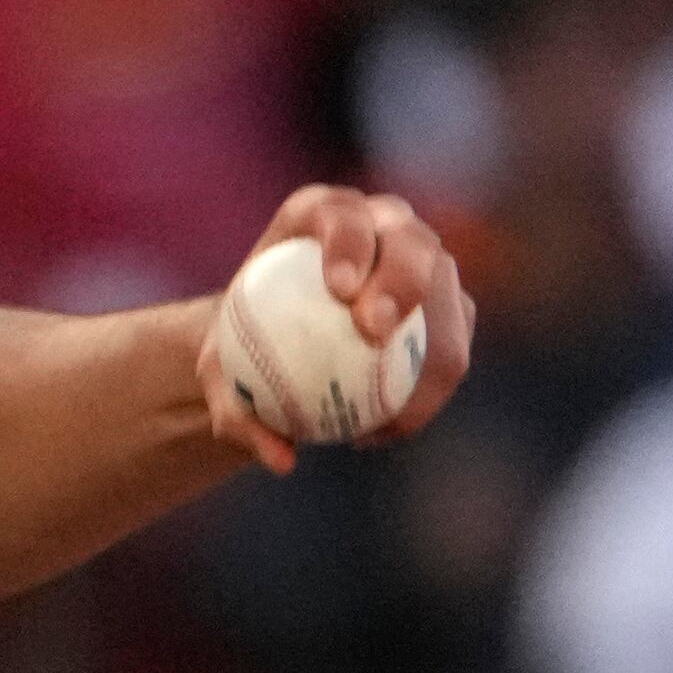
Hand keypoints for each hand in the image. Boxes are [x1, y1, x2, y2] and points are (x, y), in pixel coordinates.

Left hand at [199, 184, 476, 475]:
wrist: (277, 346)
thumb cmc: (241, 349)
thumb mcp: (219, 377)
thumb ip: (235, 411)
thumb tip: (280, 458)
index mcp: (321, 214)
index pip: (342, 217)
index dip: (349, 243)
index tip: (340, 291)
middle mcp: (383, 224)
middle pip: (409, 242)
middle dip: (402, 281)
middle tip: (374, 333)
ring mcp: (423, 259)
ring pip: (447, 295)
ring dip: (432, 346)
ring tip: (394, 407)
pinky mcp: (448, 303)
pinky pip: (453, 343)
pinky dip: (430, 387)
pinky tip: (393, 428)